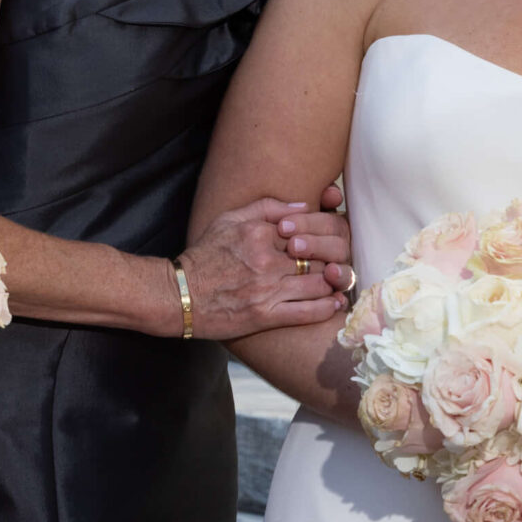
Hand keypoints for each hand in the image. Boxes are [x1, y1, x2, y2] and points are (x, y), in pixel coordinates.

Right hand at [177, 194, 348, 338]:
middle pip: (317, 257)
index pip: (307, 231)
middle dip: (333, 259)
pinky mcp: (264, 315)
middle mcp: (266, 260)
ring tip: (339, 282)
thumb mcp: (230, 219)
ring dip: (333, 283)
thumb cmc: (205, 255)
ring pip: (318, 283)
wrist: (179, 294)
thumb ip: (268, 207)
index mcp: (260, 233)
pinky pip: (306, 311)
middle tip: (341, 262)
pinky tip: (334, 305)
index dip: (324, 235)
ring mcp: (266, 289)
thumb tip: (304, 205)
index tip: (331, 240)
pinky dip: (325, 308)